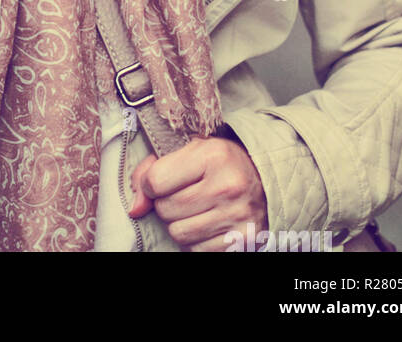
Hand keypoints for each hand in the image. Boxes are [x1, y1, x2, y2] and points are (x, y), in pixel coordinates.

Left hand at [128, 133, 267, 250]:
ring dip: (179, 223)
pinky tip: (207, 223)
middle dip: (166, 204)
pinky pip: (197, 251)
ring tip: (195, 209)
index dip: (149, 184)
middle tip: (182, 194)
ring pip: (179, 233)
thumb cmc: (220, 163)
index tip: (159, 182)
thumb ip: (153, 171)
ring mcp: (238, 217)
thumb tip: (134, 208)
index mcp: (213, 156)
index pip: (155, 182)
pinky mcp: (244, 242)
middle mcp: (228, 187)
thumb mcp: (190, 151)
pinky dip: (195, 240)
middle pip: (166, 210)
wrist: (267, 179)